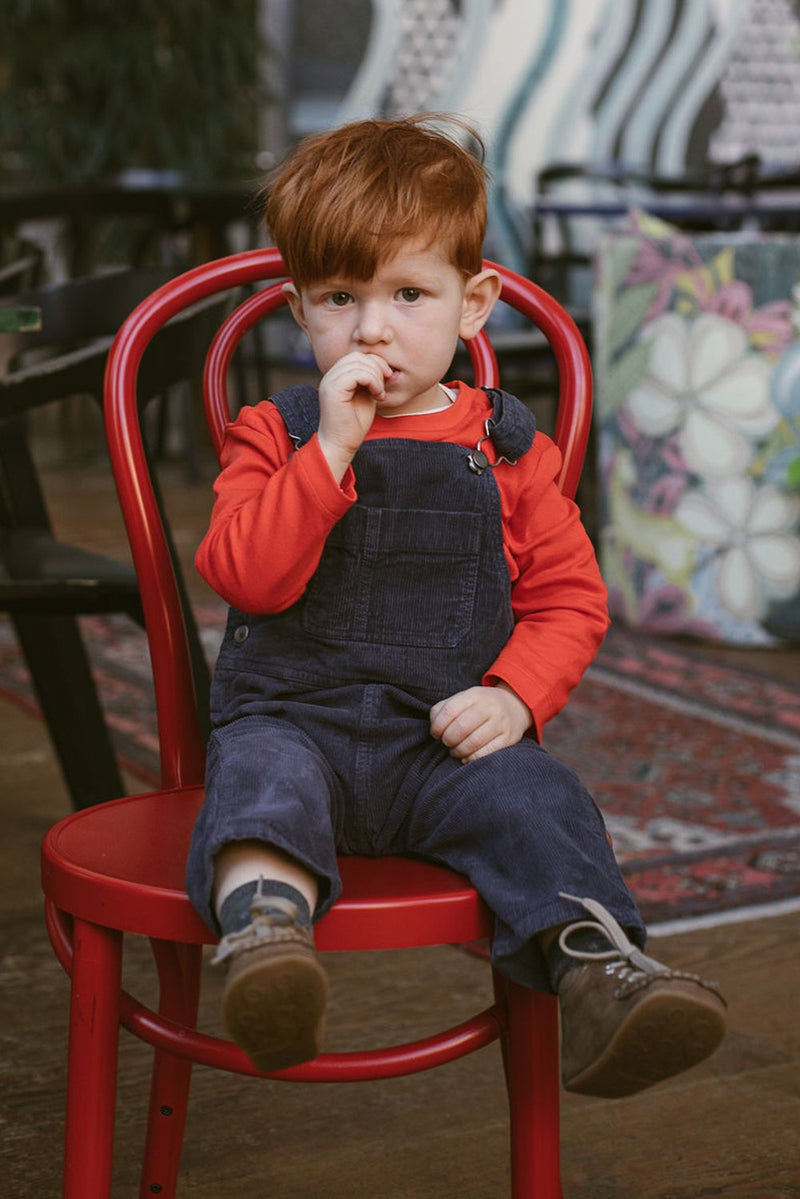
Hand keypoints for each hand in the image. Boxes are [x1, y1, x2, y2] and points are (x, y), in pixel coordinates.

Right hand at [317, 352, 391, 480]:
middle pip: (358, 356)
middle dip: (377, 367)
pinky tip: (377, 396)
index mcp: (336, 376)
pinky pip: (357, 373)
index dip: (375, 363)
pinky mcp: (333, 390)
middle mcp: (330, 376)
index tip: (386, 378)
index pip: (357, 356)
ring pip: (358, 363)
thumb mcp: (366, 395)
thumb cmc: (354, 424)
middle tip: (384, 386)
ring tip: (380, 394)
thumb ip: (370, 379)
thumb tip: (384, 365)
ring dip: (376, 377)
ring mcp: (329, 381)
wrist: (341, 445)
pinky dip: (372, 381)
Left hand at [429, 683, 532, 762]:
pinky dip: (472, 758)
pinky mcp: (509, 739)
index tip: (436, 733)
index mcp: (474, 695)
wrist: (514, 705)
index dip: (438, 726)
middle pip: (461, 727)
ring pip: (473, 742)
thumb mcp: (463, 699)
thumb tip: (435, 729)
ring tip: (455, 751)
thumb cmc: (480, 706)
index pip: (449, 710)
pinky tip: (467, 757)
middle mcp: (490, 707)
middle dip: (448, 739)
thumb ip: (443, 710)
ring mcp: (501, 723)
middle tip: (447, 743)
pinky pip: (487, 753)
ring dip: (459, 751)